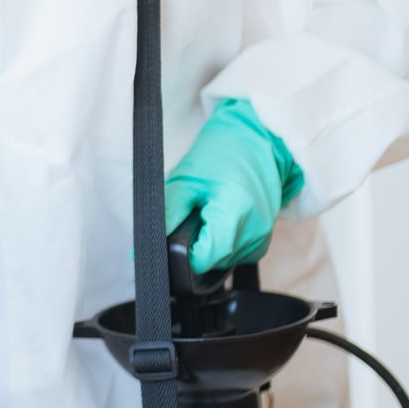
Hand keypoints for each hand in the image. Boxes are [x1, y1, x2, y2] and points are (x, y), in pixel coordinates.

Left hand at [164, 99, 304, 273]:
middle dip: (195, 244)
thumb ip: (165, 218)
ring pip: (220, 262)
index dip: (183, 253)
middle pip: (210, 263)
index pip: (201, 261)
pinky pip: (233, 255)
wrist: (255, 143)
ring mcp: (261, 240)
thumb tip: (146, 248)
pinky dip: (221, 241)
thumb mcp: (184, 182)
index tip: (179, 233)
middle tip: (196, 213)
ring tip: (211, 212)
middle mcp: (253, 233)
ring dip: (208, 243)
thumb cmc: (219, 156)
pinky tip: (221, 219)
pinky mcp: (262, 242)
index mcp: (235, 215)